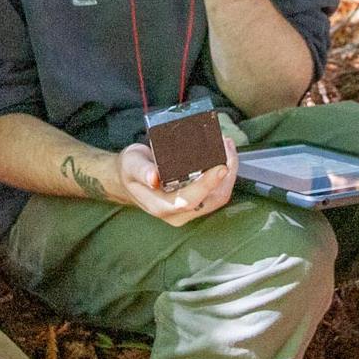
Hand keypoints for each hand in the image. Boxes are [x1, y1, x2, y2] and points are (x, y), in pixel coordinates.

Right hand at [114, 137, 238, 225]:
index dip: (207, 184)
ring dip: (229, 171)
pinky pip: (217, 191)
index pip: (189, 200)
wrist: (129, 178)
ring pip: (219, 196)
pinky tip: (225, 154)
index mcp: (160, 206)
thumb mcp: (131, 164)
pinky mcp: (196, 201)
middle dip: (226, 173)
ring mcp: (189, 209)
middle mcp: (178, 213)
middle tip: (227, 145)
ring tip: (227, 145)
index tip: (221, 166)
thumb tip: (153, 177)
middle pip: (212, 199)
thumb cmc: (130, 170)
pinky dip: (225, 173)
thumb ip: (141, 171)